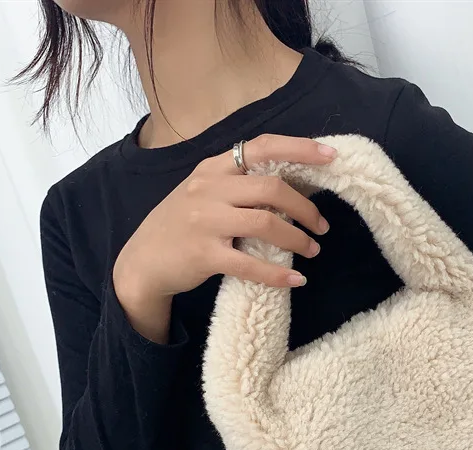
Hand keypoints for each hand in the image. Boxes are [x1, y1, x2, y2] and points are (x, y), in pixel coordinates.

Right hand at [113, 134, 335, 340]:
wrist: (142, 263)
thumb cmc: (179, 227)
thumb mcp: (203, 193)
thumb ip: (238, 185)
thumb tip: (289, 187)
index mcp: (213, 168)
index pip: (262, 147)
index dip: (300, 149)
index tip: (330, 157)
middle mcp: (209, 189)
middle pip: (272, 188)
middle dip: (305, 208)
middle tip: (322, 226)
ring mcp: (205, 222)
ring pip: (266, 223)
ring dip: (298, 239)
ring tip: (312, 250)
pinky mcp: (204, 255)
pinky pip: (250, 264)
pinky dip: (278, 273)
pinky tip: (296, 279)